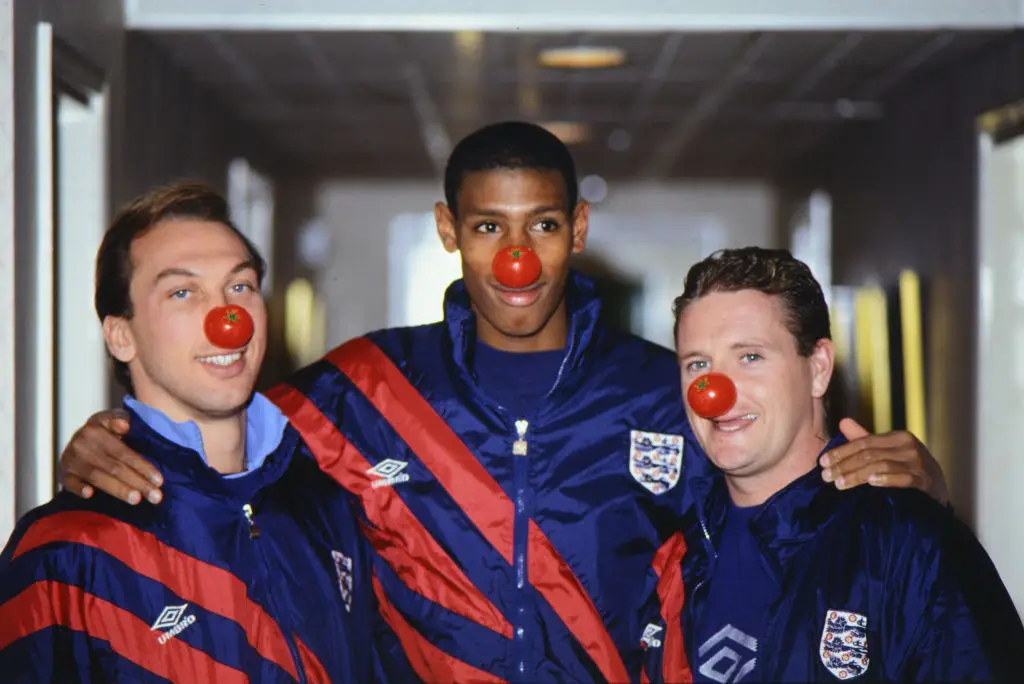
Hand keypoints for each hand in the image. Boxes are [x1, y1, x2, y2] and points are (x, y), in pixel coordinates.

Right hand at [58, 409, 163, 504]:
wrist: (82, 437)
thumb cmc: (109, 430)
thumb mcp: (116, 419)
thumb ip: (122, 420)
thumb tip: (125, 425)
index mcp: (97, 427)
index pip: (124, 452)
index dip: (142, 467)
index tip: (159, 480)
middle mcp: (82, 443)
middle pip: (114, 467)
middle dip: (137, 483)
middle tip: (155, 496)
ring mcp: (71, 459)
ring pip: (97, 477)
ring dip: (118, 490)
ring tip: (136, 500)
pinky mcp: (63, 473)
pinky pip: (69, 483)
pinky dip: (79, 488)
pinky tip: (90, 494)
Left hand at [819, 418, 948, 504]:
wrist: (939, 493)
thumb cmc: (908, 471)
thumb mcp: (887, 453)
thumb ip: (865, 439)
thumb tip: (843, 422)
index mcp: (898, 437)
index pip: (863, 442)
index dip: (841, 452)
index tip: (822, 462)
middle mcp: (909, 447)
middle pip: (869, 454)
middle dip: (844, 465)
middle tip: (826, 476)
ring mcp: (919, 464)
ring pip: (881, 466)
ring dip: (857, 475)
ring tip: (839, 484)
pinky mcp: (926, 481)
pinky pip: (904, 479)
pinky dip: (887, 479)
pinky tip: (871, 483)